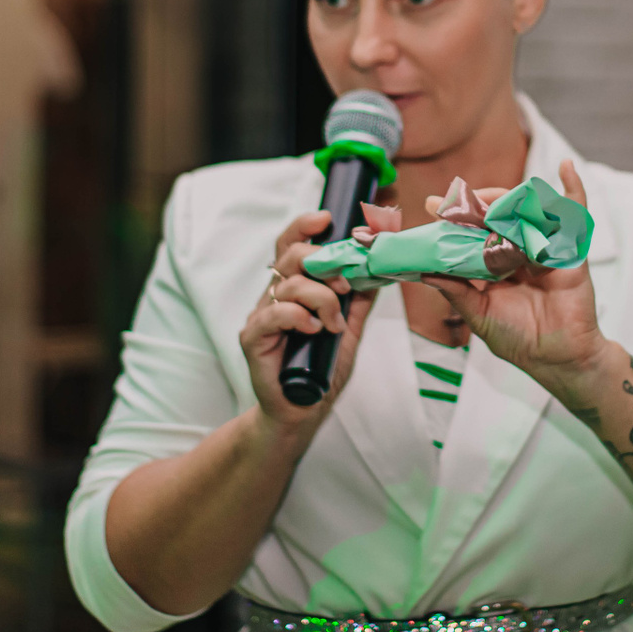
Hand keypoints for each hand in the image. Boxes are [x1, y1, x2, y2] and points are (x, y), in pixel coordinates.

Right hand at [238, 211, 374, 432]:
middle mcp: (274, 296)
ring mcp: (261, 316)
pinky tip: (314, 330)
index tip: (328, 219)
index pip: (292, 245)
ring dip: (322, 299)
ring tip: (335, 324)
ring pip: (289, 284)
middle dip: (323, 262)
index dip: (305, 226)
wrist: (302, 411)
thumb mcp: (349, 330)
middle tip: (347, 284)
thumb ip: (359, 301)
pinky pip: (274, 314)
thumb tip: (379, 271)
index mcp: (293, 289)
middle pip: (290, 256)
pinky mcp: (253, 338)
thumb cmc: (321, 370)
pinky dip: (299, 317)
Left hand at [420, 160, 617, 407]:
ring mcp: (544, 247)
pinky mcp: (570, 250)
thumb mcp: (479, 315)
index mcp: (496, 263)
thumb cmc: (518, 338)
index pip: (474, 231)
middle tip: (459, 201)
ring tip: (491, 199)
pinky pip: (575, 215)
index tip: (431, 204)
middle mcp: (519, 250)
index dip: (455, 216)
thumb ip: (457, 292)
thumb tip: (425, 272)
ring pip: (527, 210)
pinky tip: (566, 168)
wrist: (557, 359)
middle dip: (477, 204)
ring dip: (509, 199)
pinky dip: (573, 188)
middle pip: (499, 214)